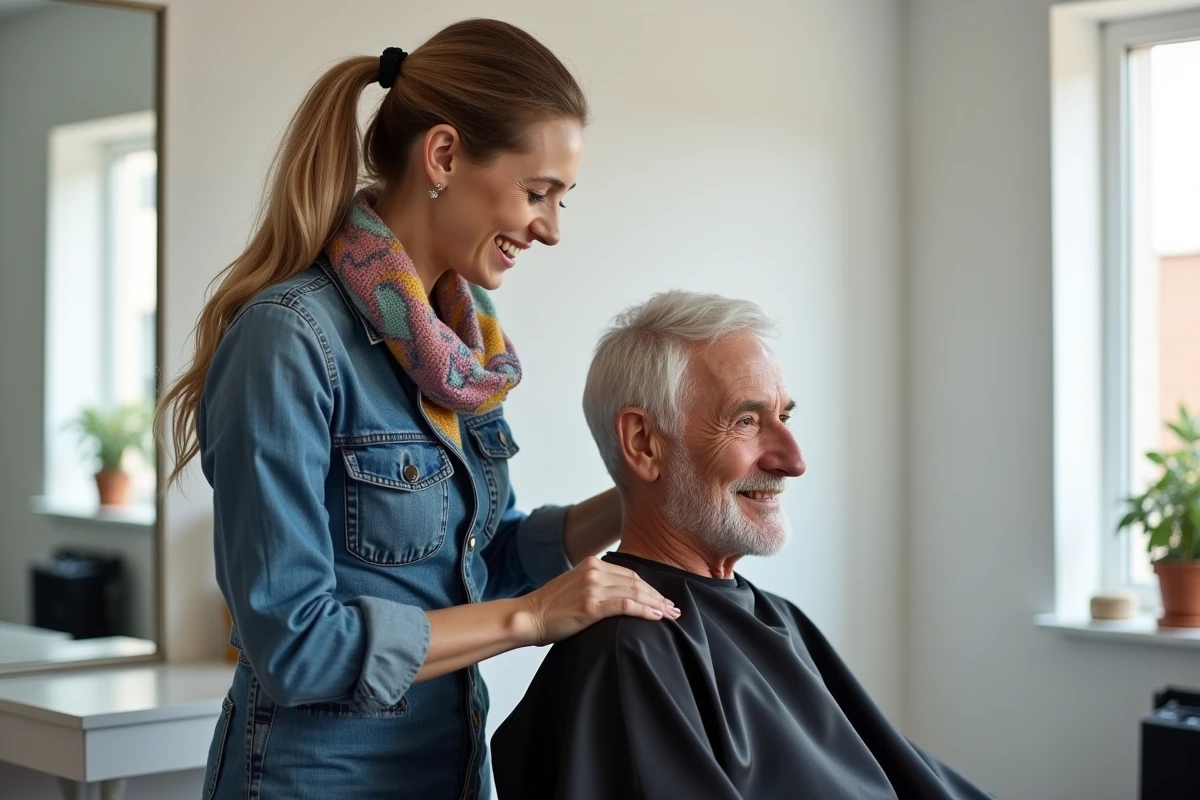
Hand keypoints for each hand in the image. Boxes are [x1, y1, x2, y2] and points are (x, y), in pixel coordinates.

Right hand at [516, 557, 681, 645]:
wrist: (529, 616)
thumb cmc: (551, 606)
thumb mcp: (575, 585)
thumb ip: (596, 584)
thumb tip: (621, 594)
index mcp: (592, 563)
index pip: (630, 574)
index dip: (650, 587)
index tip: (663, 599)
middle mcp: (594, 571)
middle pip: (636, 582)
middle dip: (658, 596)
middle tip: (674, 609)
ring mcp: (593, 588)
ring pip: (635, 593)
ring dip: (656, 604)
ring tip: (670, 615)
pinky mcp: (591, 606)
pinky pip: (625, 606)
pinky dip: (644, 610)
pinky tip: (656, 617)